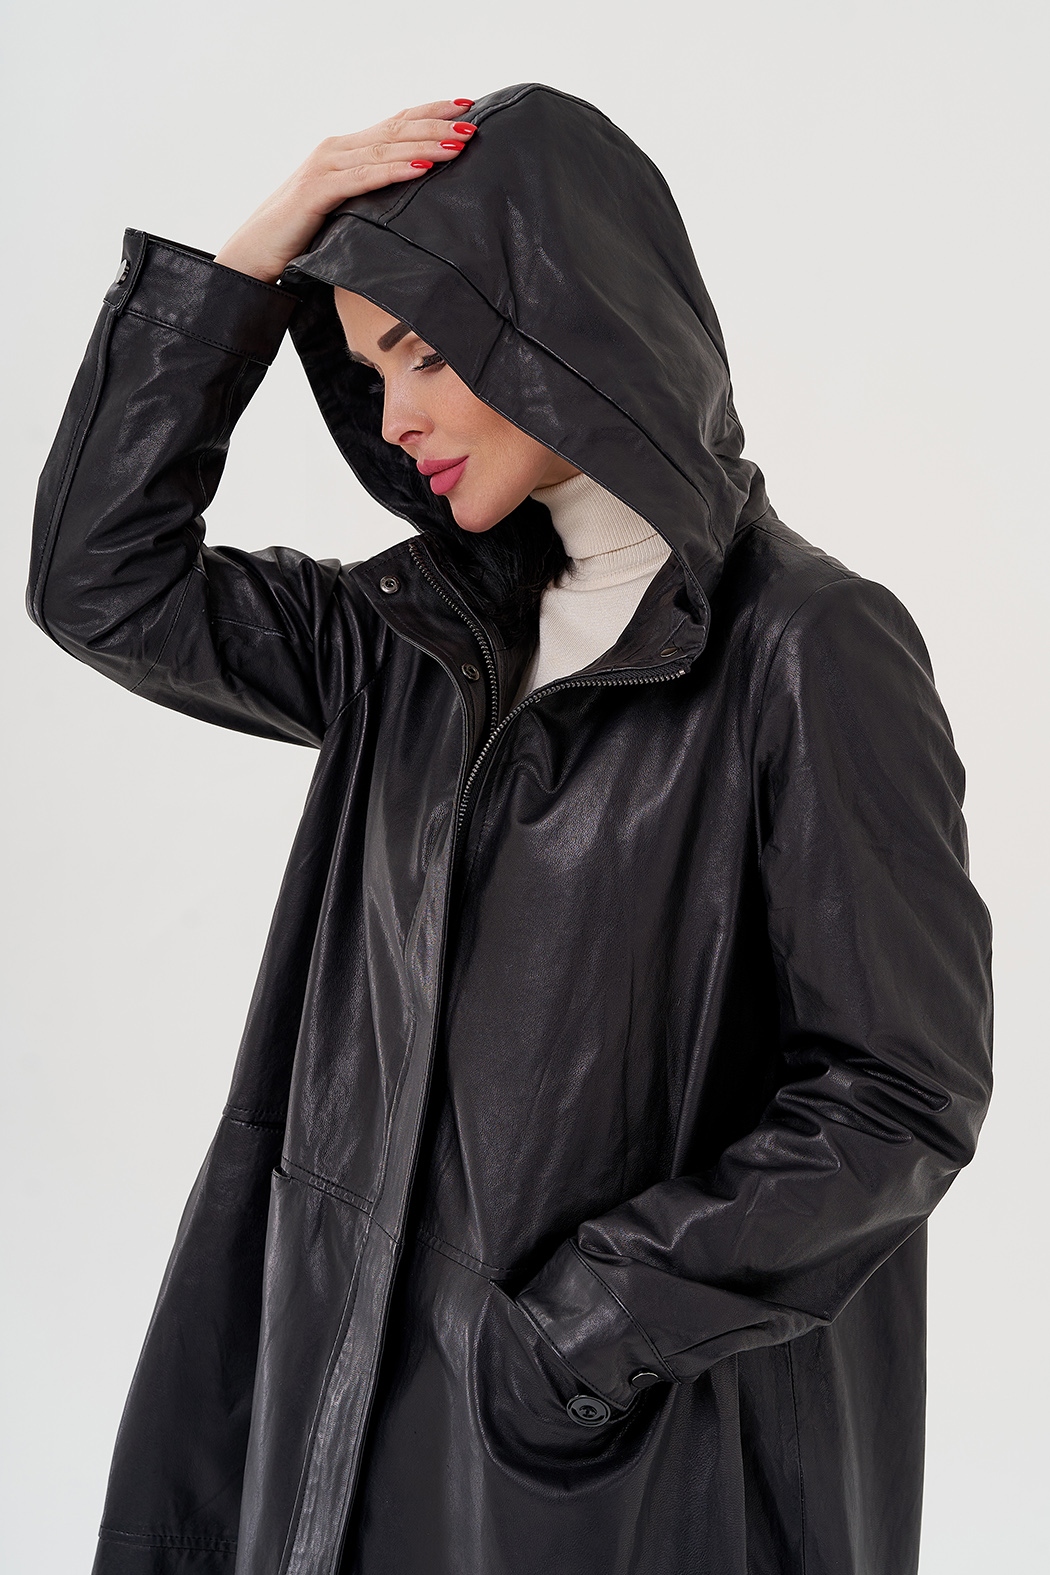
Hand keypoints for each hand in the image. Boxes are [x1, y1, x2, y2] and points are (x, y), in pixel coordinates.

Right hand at [212, 98, 476, 283]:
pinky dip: (394, 171)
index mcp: (345, 151)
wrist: (254, 252)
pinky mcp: (318, 191)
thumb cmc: (300, 235)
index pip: (395, 123)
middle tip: (473, 125)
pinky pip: (363, 178)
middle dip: (437, 125)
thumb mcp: (344, 209)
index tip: (465, 108)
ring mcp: (325, 167)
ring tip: (458, 145)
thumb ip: (370, 195)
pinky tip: (421, 169)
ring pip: (385, 150)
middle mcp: (336, 150)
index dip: (430, 113)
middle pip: (395, 130)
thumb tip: (410, 197)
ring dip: (424, 146)